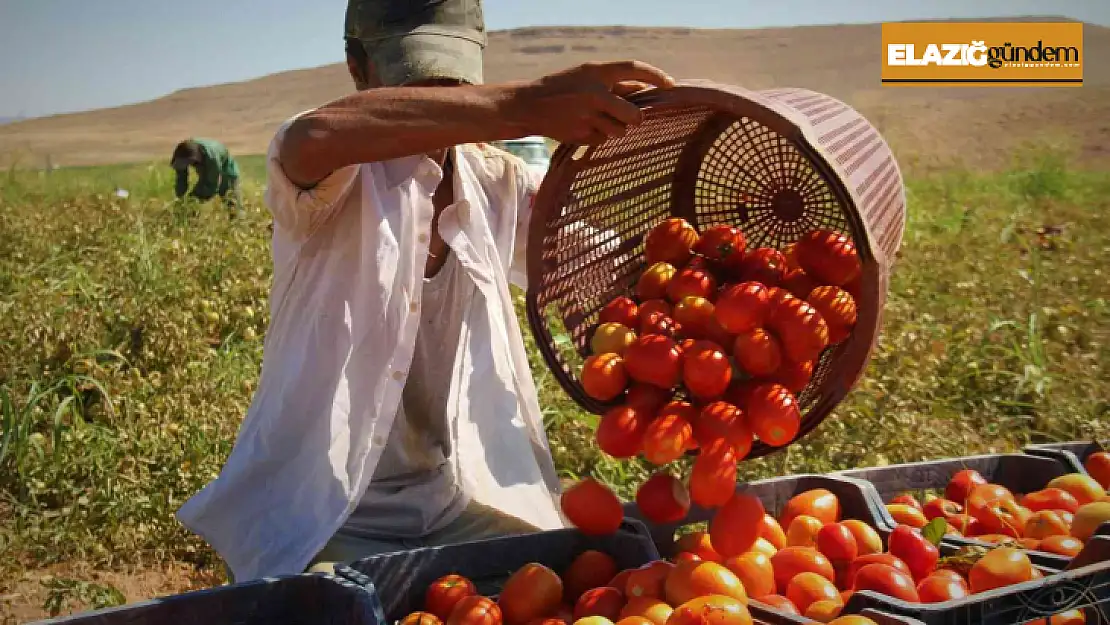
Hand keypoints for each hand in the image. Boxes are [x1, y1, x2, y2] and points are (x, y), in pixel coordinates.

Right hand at [503, 61, 675, 144]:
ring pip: (619, 130)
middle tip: (634, 118)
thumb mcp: (587, 76)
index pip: (633, 68)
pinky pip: (603, 140)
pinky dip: (599, 136)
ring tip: (598, 120)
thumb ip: (614, 83)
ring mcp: (587, 116)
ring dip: (615, 128)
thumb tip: (645, 89)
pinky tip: (584, 127)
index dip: (655, 76)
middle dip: (636, 119)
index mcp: (596, 72)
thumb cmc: (564, 88)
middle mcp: (593, 93)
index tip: (671, 85)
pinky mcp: (580, 135)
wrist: (529, 105)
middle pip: (633, 114)